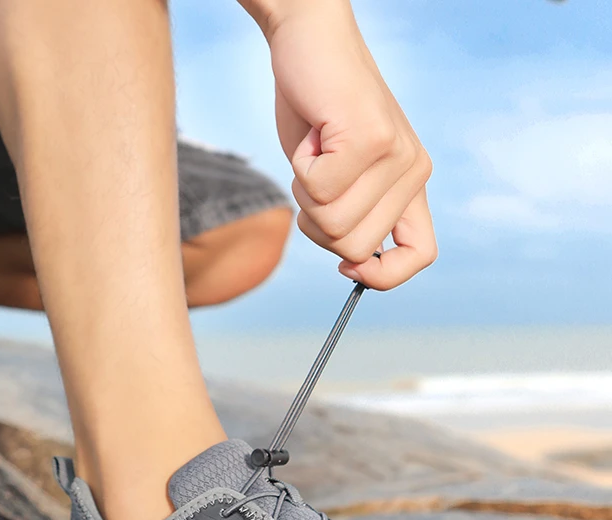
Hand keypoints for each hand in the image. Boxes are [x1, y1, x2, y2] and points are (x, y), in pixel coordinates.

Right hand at [258, 0, 437, 289]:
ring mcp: (396, 156)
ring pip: (333, 223)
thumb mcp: (339, 177)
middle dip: (317, 223)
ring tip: (316, 150)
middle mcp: (414, 172)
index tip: (346, 267)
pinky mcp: (371, 138)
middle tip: (316, 176)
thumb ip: (352, 217)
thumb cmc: (317, 113)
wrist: (310, 41)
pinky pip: (319, 190)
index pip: (422, 254)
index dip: (384, 275)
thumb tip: (354, 265)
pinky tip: (314, 134)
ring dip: (304, 193)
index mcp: (412, 185)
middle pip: (354, 248)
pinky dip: (299, 168)